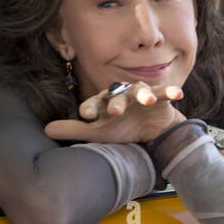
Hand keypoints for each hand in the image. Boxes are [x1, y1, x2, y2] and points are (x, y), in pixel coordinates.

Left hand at [44, 81, 183, 144]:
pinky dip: (170, 92)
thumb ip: (74, 130)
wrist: (151, 130)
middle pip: (118, 95)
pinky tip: (177, 95)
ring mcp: (142, 94)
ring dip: (143, 94)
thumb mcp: (98, 133)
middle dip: (117, 103)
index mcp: (106, 101)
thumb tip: (46, 129)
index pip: (96, 102)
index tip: (86, 114)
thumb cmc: (122, 128)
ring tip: (145, 100)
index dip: (91, 106)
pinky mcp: (161, 98)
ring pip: (141, 91)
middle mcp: (123, 95)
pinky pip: (166, 93)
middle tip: (115, 112)